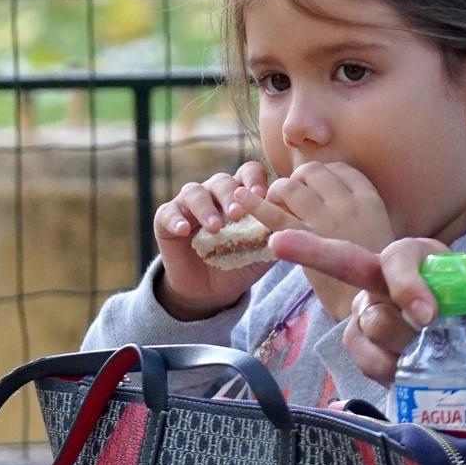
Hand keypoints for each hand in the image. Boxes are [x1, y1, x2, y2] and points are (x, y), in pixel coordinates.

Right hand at [153, 161, 273, 320]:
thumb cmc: (240, 263)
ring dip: (206, 208)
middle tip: (239, 213)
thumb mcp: (262, 251)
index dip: (255, 180)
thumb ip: (276, 234)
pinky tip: (183, 230)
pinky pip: (167, 213)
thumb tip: (299, 224)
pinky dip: (175, 220)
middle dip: (232, 195)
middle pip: (222, 181)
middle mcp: (214, 193)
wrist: (211, 290)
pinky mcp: (166, 220)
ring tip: (216, 228)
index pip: (248, 173)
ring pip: (194, 192)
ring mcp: (188, 205)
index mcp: (240, 194)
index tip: (263, 194)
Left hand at [261, 163, 393, 320]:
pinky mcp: (304, 242)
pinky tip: (241, 197)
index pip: (339, 169)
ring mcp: (326, 221)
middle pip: (313, 172)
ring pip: (291, 187)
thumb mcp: (376, 228)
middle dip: (297, 179)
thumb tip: (326, 191)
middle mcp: (349, 204)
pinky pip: (275, 215)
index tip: (316, 189)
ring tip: (274, 203)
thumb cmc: (372, 270)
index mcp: (370, 199)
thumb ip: (355, 207)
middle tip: (291, 198)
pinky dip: (255, 204)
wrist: (367, 304)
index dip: (322, 175)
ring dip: (277, 191)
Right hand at [268, 230, 465, 389]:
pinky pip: (357, 349)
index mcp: (420, 258)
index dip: (406, 283)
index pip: (399, 256)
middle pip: (352, 267)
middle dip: (328, 262)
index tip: (428, 316)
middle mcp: (384, 276)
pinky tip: (401, 371)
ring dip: (400, 346)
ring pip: (368, 322)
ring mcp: (367, 308)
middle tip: (410, 319)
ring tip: (426, 355)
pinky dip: (381, 365)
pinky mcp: (358, 339)